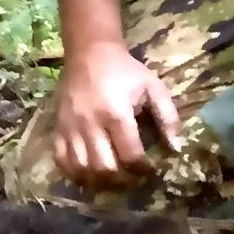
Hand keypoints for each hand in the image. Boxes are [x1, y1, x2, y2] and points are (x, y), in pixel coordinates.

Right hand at [47, 41, 182, 184]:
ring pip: (82, 169)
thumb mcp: (153, 87)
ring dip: (99, 182)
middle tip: (132, 177)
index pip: (130, 156)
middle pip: (104, 169)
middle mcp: (90, 124)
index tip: (150, 168)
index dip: (143, 169)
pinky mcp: (58, 128)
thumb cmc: (124, 71)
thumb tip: (176, 149)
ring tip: (113, 179)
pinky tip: (88, 174)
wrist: (89, 52)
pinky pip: (61, 160)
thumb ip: (168, 117)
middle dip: (122, 180)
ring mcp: (71, 128)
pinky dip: (74, 173)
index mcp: (116, 113)